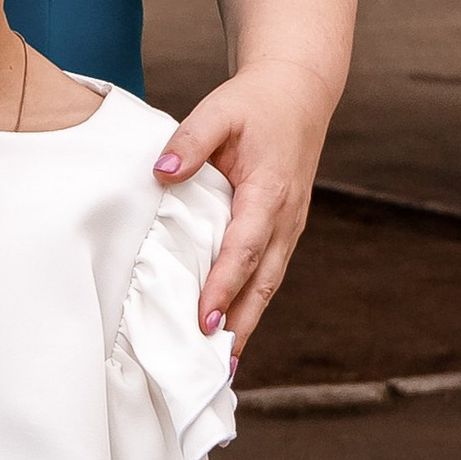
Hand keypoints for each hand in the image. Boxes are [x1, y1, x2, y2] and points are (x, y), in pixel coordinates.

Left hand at [153, 52, 336, 356]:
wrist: (299, 94)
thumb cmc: (255, 103)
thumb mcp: (218, 109)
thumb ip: (188, 142)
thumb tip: (160, 174)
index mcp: (270, 191)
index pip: (245, 247)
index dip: (224, 285)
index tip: (205, 318)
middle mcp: (286, 217)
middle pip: (263, 281)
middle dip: (239, 323)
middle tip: (214, 363)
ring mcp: (290, 227)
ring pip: (268, 284)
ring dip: (248, 323)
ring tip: (223, 365)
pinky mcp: (284, 231)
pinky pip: (268, 274)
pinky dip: (251, 305)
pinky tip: (232, 331)